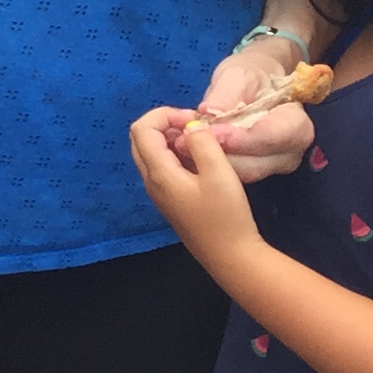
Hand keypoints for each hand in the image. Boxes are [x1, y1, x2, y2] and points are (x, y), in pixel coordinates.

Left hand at [130, 108, 262, 268]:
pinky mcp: (170, 200)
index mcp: (158, 173)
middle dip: (165, 124)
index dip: (165, 115)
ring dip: (172, 139)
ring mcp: (158, 192)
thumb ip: (202, 143)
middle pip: (141, 139)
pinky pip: (163, 167)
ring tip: (203, 142)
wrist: (230, 257)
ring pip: (152, 153)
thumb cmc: (226, 216)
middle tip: (196, 127)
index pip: (141, 128)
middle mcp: (151, 181)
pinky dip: (177, 154)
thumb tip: (190, 125)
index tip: (194, 119)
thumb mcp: (219, 174)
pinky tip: (202, 160)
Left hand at [188, 42, 316, 183]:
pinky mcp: (252, 171)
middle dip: (218, 155)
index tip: (212, 133)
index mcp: (297, 126)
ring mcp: (272, 166)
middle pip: (254, 164)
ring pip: (239, 174)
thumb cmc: (252, 76)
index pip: (270, 138)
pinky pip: (230, 176)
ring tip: (180, 145)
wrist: (257, 84)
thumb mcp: (238, 76)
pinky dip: (207, 166)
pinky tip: (186, 152)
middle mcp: (289, 153)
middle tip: (184, 142)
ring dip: (208, 163)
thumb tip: (206, 111)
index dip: (240, 139)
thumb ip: (226, 95)